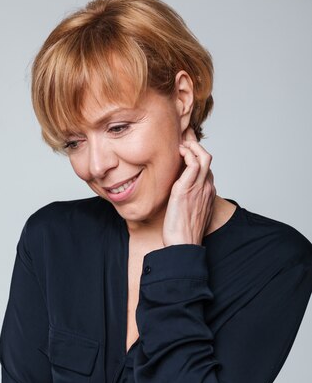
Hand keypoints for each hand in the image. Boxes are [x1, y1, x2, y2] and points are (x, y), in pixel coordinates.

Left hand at [162, 126, 215, 246]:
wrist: (183, 246)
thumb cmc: (182, 234)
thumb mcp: (187, 214)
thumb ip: (186, 201)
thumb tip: (175, 196)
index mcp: (207, 193)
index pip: (205, 167)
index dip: (196, 154)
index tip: (185, 146)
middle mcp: (207, 188)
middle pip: (207, 157)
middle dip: (195, 143)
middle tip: (183, 135)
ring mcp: (199, 187)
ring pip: (204, 156)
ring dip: (192, 145)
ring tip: (180, 142)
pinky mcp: (188, 189)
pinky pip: (194, 163)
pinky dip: (188, 153)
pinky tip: (178, 151)